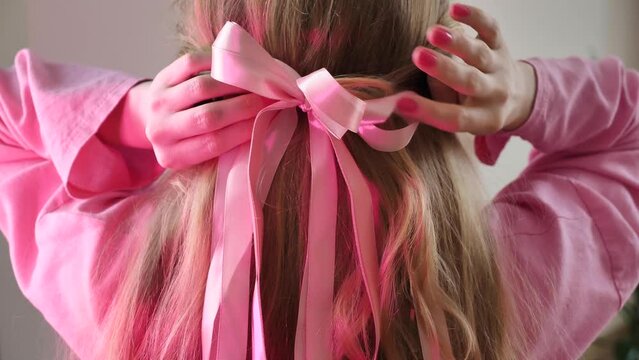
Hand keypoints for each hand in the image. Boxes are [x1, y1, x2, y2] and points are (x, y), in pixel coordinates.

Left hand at [129, 53, 268, 169]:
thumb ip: (222, 145)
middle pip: (208, 117)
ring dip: (233, 84)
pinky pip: (191, 64)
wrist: (153, 119)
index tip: (266, 120)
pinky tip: (233, 66)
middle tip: (265, 99)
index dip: (244, 130)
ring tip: (253, 83)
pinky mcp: (160, 78)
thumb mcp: (198, 154)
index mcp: (173, 156)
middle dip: (243, 106)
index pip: (214, 143)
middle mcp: (161, 131)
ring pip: (201, 88)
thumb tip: (260, 126)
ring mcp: (158, 103)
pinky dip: (216, 63)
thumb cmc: (188, 139)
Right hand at [395, 3, 536, 134]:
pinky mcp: (501, 44)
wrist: (516, 96)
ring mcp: (500, 67)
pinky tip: (454, 9)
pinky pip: (491, 29)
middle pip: (470, 82)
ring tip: (432, 32)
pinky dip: (475, 17)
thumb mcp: (459, 115)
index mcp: (484, 119)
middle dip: (443, 68)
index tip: (399, 102)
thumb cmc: (472, 108)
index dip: (427, 111)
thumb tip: (412, 85)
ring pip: (478, 53)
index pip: (455, 118)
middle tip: (418, 56)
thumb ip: (439, 101)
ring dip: (455, 42)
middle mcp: (495, 93)